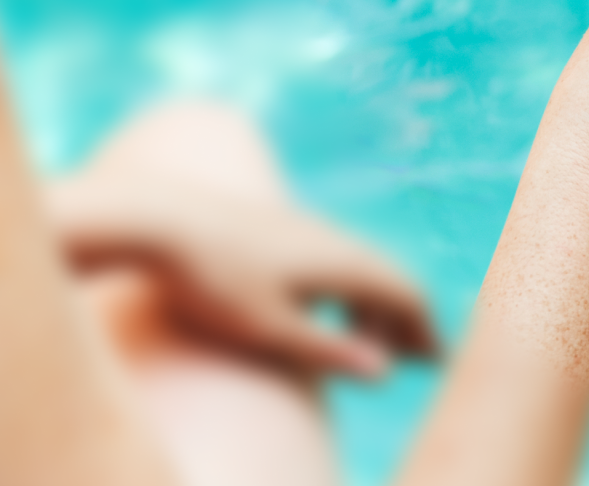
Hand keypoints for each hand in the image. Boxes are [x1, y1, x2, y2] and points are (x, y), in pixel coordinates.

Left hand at [50, 174, 438, 377]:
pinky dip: (346, 288)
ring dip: (374, 304)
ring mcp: (304, 227)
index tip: (436, 363)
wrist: (152, 217)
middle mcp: (332, 237)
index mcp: (341, 261)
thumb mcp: (269, 329)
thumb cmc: (209, 281)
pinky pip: (332, 257)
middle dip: (405, 320)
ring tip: (367, 342)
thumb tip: (384, 371)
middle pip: (388, 279)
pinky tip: (322, 308)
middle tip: (416, 359)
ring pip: (359, 266)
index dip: (425, 330)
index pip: (406, 294)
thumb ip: (327, 351)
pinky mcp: (277, 227)